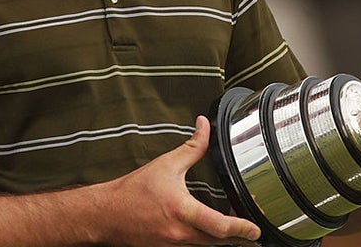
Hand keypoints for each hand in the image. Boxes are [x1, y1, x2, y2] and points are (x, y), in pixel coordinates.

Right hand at [97, 116, 260, 245]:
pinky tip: (210, 231)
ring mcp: (173, 246)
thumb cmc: (132, 192)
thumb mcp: (166, 164)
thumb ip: (192, 147)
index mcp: (182, 211)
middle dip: (239, 237)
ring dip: (222, 239)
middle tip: (253, 230)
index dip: (242, 229)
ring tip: (237, 230)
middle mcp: (179, 233)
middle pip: (219, 242)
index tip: (255, 229)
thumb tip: (204, 126)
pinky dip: (205, 240)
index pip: (220, 227)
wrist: (105, 214)